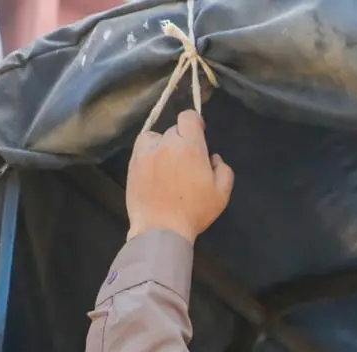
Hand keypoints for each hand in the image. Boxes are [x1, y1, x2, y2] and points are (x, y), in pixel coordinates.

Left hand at [126, 110, 233, 242]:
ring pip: (155, 137)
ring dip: (162, 145)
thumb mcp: (221, 194)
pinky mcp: (132, 163)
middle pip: (174, 129)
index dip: (195, 123)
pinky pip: (142, 149)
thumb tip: (213, 158)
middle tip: (186, 162)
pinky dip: (149, 153)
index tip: (198, 135)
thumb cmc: (194, 212)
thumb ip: (223, 170)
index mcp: (190, 147)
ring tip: (166, 165)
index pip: (188, 116)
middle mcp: (166, 143)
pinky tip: (154, 170)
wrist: (160, 229)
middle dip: (181, 141)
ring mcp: (146, 152)